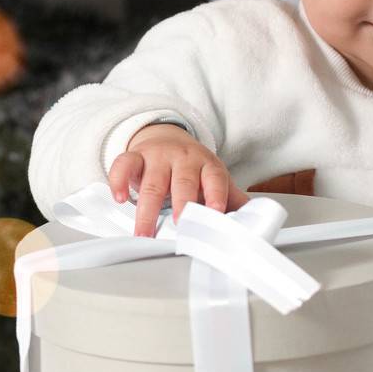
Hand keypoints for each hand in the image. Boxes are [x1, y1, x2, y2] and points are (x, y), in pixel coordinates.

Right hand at [108, 123, 249, 237]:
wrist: (167, 138)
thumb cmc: (193, 168)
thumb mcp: (214, 178)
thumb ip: (232, 199)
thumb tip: (253, 223)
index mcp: (208, 165)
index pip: (215, 179)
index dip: (216, 195)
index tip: (216, 213)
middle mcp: (184, 158)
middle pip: (183, 181)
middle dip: (183, 204)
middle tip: (182, 226)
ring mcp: (158, 156)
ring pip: (152, 181)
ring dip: (147, 209)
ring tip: (144, 233)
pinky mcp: (135, 156)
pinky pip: (124, 164)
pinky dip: (118, 180)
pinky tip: (118, 198)